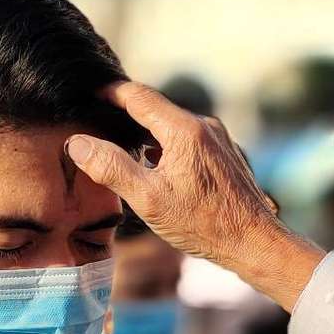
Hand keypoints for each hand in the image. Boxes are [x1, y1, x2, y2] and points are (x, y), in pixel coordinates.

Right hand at [66, 83, 324, 310]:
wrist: (254, 243)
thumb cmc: (203, 224)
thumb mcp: (147, 199)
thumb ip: (111, 167)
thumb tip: (78, 142)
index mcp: (184, 130)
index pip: (139, 96)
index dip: (111, 92)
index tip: (90, 91)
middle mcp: (205, 127)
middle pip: (157, 109)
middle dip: (127, 113)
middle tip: (99, 118)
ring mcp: (219, 140)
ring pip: (174, 126)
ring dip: (148, 133)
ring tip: (123, 146)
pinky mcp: (226, 156)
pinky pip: (190, 140)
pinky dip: (168, 146)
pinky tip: (158, 168)